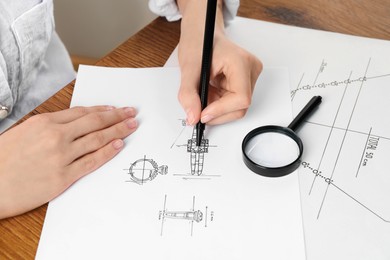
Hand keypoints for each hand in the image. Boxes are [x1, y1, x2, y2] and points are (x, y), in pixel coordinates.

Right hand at [0, 106, 137, 218]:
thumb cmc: (3, 159)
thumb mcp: (24, 132)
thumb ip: (49, 126)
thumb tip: (73, 123)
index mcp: (44, 122)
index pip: (82, 112)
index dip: (101, 109)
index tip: (114, 108)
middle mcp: (55, 136)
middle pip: (94, 122)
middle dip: (117, 116)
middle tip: (131, 112)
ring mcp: (61, 156)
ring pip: (97, 139)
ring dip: (118, 131)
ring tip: (132, 126)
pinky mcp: (63, 177)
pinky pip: (92, 162)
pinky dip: (108, 152)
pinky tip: (119, 145)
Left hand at [177, 0, 262, 124]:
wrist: (201, 34)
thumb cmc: (198, 43)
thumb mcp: (188, 69)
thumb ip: (189, 95)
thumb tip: (193, 117)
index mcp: (241, 61)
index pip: (241, 98)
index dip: (221, 110)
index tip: (203, 114)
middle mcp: (251, 69)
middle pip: (240, 106)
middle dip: (217, 112)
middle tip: (198, 108)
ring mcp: (250, 77)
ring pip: (237, 108)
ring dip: (216, 108)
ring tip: (203, 94)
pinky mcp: (245, 83)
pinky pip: (233, 103)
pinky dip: (218, 104)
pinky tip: (209, 92)